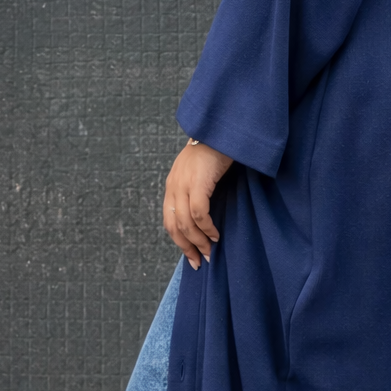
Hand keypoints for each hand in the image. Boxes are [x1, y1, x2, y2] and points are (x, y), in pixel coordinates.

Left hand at [163, 140, 233, 268]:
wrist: (221, 128)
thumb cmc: (217, 150)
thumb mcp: (201, 172)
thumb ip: (198, 190)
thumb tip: (205, 218)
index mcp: (173, 185)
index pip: (170, 220)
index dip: (180, 240)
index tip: (192, 255)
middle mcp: (174, 185)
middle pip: (174, 226)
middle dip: (186, 247)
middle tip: (199, 261)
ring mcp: (183, 183)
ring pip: (186, 223)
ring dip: (198, 241)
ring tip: (210, 251)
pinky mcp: (198, 182)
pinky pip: (199, 213)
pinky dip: (206, 227)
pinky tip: (215, 234)